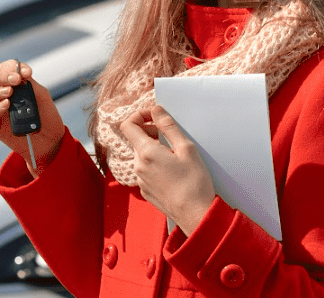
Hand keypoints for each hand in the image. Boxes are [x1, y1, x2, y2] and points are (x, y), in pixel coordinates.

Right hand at [0, 59, 64, 175]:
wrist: (51, 139)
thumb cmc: (46, 115)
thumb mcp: (42, 96)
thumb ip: (31, 84)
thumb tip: (20, 73)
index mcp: (9, 84)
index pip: (2, 69)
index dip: (11, 67)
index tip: (27, 73)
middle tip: (15, 80)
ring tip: (9, 92)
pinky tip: (7, 105)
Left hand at [116, 105, 216, 234]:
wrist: (195, 214)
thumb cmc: (194, 182)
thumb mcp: (186, 148)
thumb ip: (168, 126)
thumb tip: (156, 110)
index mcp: (146, 153)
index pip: (128, 125)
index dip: (139, 115)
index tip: (155, 117)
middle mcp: (138, 166)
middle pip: (136, 140)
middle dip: (150, 132)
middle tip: (171, 137)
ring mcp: (140, 180)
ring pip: (141, 156)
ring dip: (154, 149)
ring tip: (175, 156)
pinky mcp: (145, 191)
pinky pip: (146, 171)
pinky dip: (155, 164)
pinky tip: (173, 171)